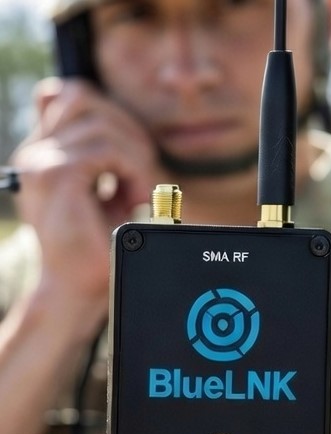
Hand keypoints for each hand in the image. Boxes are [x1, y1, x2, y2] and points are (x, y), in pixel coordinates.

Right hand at [11, 78, 163, 336]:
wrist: (77, 289)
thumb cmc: (95, 247)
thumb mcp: (104, 193)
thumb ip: (108, 158)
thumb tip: (130, 130)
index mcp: (42, 154)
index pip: (69, 96)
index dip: (109, 112)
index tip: (132, 153)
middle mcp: (35, 153)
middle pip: (83, 97)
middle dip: (127, 129)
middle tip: (143, 173)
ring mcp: (40, 163)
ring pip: (101, 124)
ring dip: (135, 156)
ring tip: (140, 193)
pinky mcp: (57, 177)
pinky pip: (108, 150)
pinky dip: (134, 170)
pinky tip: (137, 198)